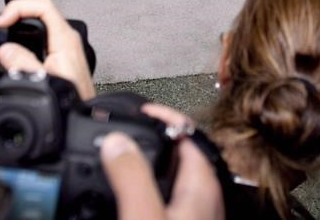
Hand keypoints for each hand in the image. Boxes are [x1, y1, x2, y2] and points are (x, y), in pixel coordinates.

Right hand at [0, 0, 94, 99]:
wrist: (82, 113)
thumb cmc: (72, 99)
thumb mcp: (43, 80)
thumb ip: (23, 63)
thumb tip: (6, 49)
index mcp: (65, 39)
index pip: (43, 7)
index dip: (20, 8)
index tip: (3, 21)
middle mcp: (67, 38)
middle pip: (41, 11)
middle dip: (19, 13)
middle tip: (2, 23)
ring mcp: (66, 45)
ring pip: (42, 23)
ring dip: (23, 23)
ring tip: (6, 29)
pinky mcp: (62, 53)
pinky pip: (44, 35)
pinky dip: (28, 35)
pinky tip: (18, 45)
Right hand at [102, 105, 223, 219]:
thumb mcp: (145, 215)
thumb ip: (132, 177)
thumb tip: (116, 141)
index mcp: (201, 184)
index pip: (186, 130)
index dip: (161, 115)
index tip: (138, 110)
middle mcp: (203, 196)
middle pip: (178, 151)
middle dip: (150, 139)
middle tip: (124, 131)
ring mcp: (195, 213)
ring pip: (170, 176)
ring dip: (146, 164)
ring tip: (121, 158)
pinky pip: (165, 197)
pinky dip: (146, 188)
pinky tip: (130, 196)